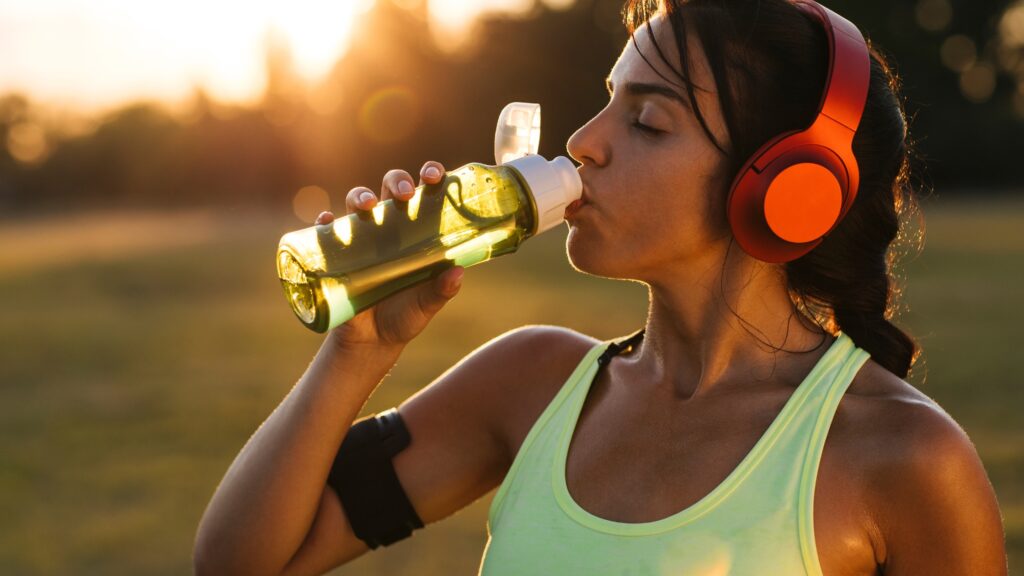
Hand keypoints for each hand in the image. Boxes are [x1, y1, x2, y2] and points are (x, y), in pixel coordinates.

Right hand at [322, 161, 464, 351]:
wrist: (372, 341)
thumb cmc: (405, 316)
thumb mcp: (426, 305)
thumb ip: (441, 291)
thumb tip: (457, 273)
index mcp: (418, 231)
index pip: (425, 193)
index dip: (429, 176)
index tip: (433, 176)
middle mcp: (390, 227)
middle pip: (390, 188)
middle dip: (396, 181)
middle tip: (404, 194)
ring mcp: (362, 237)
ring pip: (358, 201)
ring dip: (361, 195)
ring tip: (368, 205)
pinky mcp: (337, 253)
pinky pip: (326, 230)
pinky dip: (325, 221)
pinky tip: (327, 221)